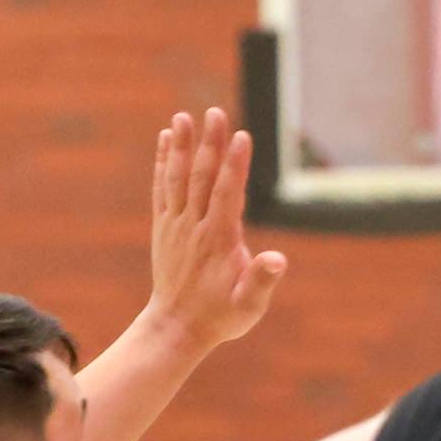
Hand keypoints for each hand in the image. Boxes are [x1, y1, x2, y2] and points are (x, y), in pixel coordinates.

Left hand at [141, 108, 287, 349]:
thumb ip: (261, 281)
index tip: (241, 136)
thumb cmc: (220, 317)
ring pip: (178, 179)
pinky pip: (163, 189)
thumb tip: (277, 259)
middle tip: (215, 112)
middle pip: (202, 178)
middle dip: (210, 144)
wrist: (176, 328)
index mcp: (218, 240)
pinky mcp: (165, 227)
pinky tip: (167, 139)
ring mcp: (176, 225)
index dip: (235, 165)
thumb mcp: (248, 306)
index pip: (228, 195)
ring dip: (182, 147)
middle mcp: (194, 227)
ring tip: (184, 117)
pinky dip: (163, 163)